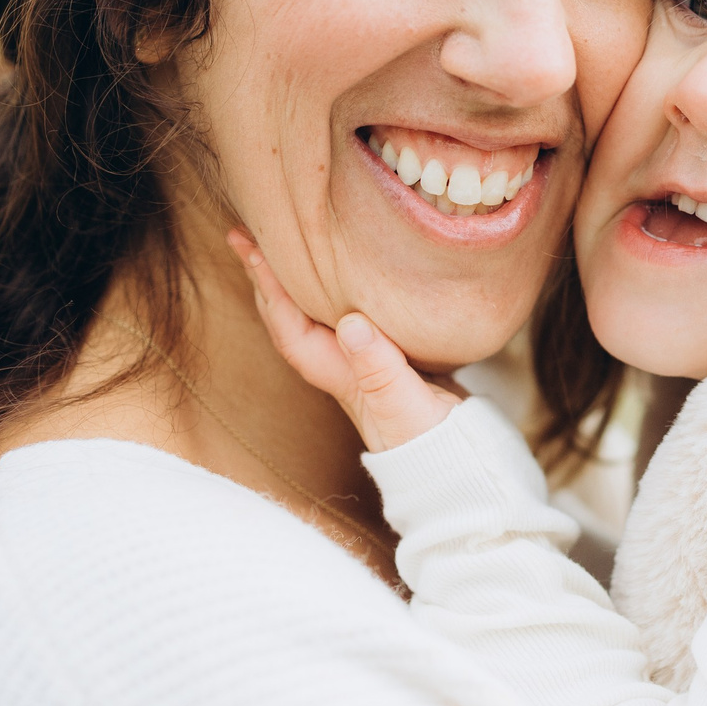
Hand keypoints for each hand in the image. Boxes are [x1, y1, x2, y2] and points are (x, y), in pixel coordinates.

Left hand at [229, 229, 461, 451]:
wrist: (463, 467)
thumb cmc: (436, 444)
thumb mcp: (409, 407)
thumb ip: (383, 370)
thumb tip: (352, 325)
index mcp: (343, 378)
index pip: (292, 329)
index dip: (270, 289)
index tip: (252, 250)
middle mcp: (345, 370)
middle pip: (291, 321)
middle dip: (266, 281)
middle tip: (243, 238)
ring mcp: (365, 366)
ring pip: (316, 318)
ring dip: (295, 284)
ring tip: (279, 250)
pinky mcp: (391, 360)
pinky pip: (348, 317)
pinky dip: (335, 292)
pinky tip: (341, 276)